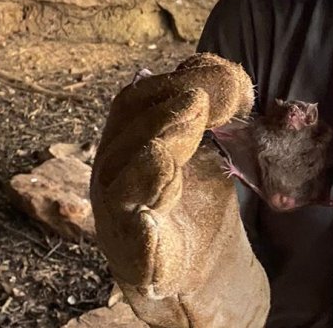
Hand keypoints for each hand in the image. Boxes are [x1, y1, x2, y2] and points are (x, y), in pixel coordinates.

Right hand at [90, 53, 269, 327]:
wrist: (203, 267)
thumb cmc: (195, 198)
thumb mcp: (202, 144)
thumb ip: (201, 109)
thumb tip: (205, 66)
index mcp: (127, 142)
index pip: (135, 102)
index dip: (171, 83)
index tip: (217, 76)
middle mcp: (115, 175)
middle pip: (126, 135)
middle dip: (164, 113)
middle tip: (199, 101)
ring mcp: (120, 217)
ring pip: (121, 182)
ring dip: (153, 154)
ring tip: (178, 139)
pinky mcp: (137, 257)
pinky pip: (131, 238)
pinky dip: (139, 223)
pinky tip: (151, 212)